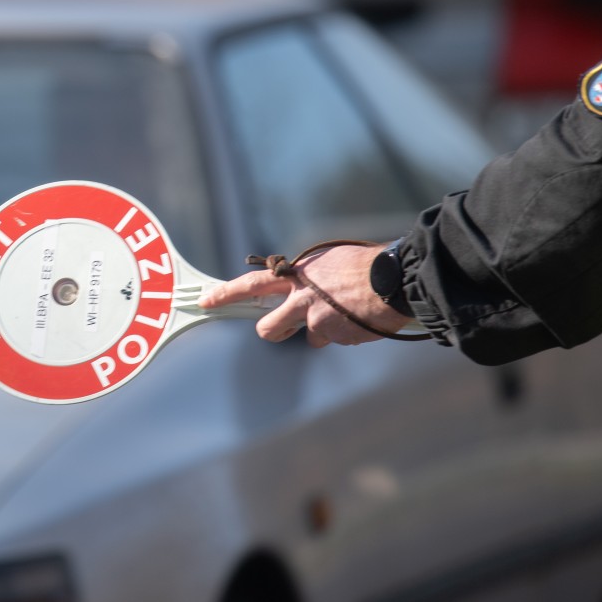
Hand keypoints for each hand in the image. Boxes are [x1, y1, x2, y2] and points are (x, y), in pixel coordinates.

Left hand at [198, 244, 412, 347]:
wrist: (394, 279)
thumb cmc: (365, 264)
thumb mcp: (328, 262)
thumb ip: (307, 278)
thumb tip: (298, 290)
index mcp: (297, 276)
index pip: (252, 284)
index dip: (227, 293)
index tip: (207, 301)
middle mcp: (301, 300)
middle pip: (267, 329)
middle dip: (271, 332)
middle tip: (282, 328)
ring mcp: (317, 322)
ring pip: (308, 338)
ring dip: (321, 331)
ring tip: (345, 313)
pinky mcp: (335, 337)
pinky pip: (334, 339)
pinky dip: (345, 332)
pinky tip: (360, 317)